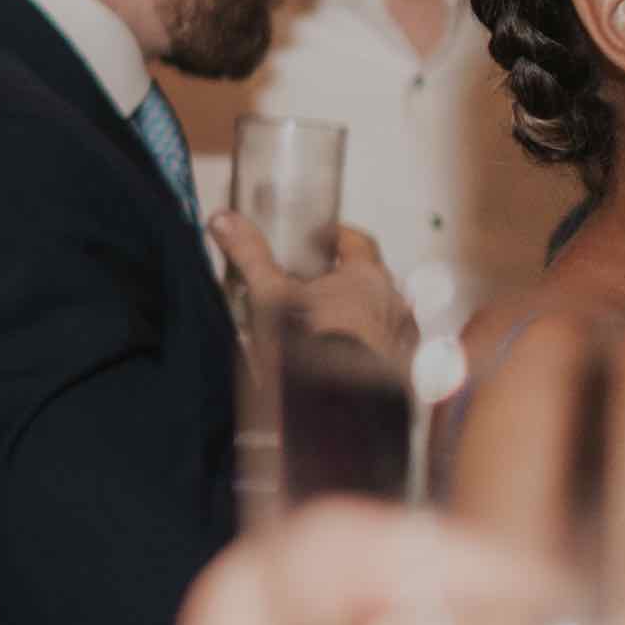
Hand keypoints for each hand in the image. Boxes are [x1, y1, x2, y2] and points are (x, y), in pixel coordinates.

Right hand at [217, 217, 421, 373]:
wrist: (341, 403)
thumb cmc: (313, 346)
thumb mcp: (270, 294)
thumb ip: (249, 254)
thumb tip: (225, 221)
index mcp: (366, 276)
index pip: (358, 242)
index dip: (338, 237)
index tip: (322, 240)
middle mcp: (392, 304)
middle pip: (371, 279)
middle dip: (345, 282)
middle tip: (316, 289)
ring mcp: (399, 338)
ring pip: (380, 315)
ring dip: (358, 316)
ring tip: (325, 328)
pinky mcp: (399, 371)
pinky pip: (385, 350)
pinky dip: (366, 349)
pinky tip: (341, 359)